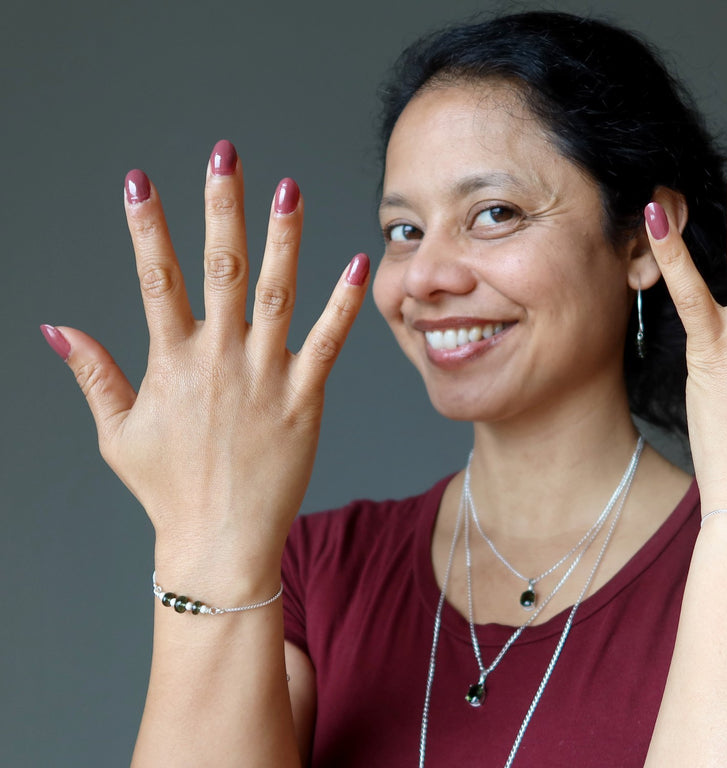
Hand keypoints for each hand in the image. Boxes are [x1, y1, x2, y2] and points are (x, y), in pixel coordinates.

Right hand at [41, 141, 368, 581]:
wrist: (220, 541)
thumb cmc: (167, 490)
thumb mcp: (117, 432)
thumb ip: (93, 373)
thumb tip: (54, 326)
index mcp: (171, 362)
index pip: (153, 280)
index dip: (144, 228)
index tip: (138, 180)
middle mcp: (219, 360)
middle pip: (220, 269)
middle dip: (221, 208)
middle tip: (226, 154)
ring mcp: (265, 377)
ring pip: (276, 294)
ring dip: (283, 239)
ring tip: (289, 188)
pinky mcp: (306, 399)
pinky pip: (327, 343)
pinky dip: (343, 303)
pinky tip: (357, 262)